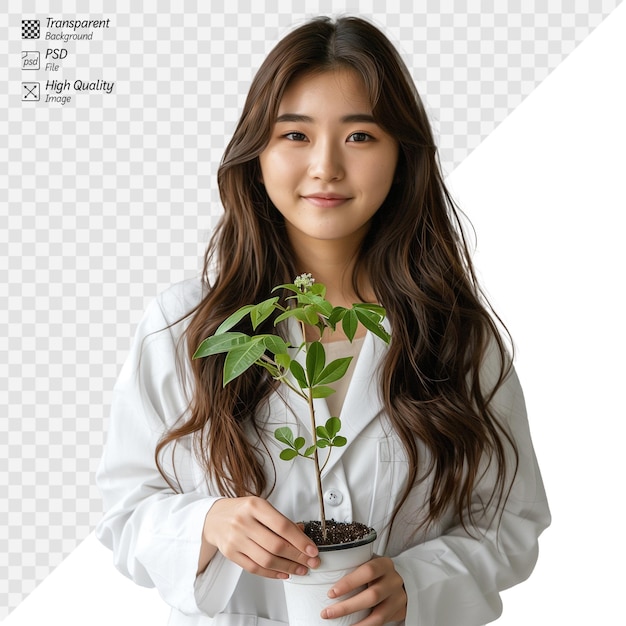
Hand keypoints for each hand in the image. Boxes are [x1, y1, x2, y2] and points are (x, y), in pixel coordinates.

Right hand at [201, 496, 319, 578]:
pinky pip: (254, 568)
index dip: (300, 540)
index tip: (312, 550)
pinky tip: (284, 573)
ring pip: (266, 560)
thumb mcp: (261, 507)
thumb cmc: (242, 511)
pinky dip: (272, 573)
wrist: (214, 518)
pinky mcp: (231, 554)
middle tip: (311, 562)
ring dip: (288, 567)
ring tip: (300, 569)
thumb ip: (281, 520)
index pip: (282, 526)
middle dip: (298, 557)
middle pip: (276, 545)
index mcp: (255, 506)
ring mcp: (236, 539)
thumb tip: (302, 534)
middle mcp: (244, 522)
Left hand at [321, 556, 406, 623]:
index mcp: (384, 564)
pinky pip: (381, 623)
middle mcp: (393, 580)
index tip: (331, 593)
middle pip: (372, 595)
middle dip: (347, 607)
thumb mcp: (369, 564)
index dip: (349, 583)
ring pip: (378, 614)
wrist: (399, 582)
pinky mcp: (398, 611)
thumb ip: (354, 567)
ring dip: (357, 623)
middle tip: (327, 613)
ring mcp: (398, 597)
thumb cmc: (377, 572)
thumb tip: (323, 575)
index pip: (368, 571)